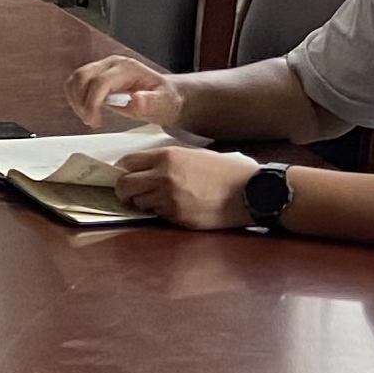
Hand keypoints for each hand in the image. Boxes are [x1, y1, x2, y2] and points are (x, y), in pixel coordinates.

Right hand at [68, 54, 183, 131]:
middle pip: (82, 76)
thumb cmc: (164, 100)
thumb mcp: (163, 103)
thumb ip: (150, 102)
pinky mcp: (96, 75)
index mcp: (127, 68)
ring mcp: (103, 67)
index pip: (100, 82)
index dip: (92, 103)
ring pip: (75, 79)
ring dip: (76, 100)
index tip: (95, 121)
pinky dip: (75, 98)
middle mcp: (112, 64)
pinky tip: (87, 111)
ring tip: (89, 117)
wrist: (165, 96)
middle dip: (81, 102)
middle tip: (90, 120)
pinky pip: (76, 83)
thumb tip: (136, 100)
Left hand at [115, 144, 262, 230]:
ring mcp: (169, 198)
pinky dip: (161, 213)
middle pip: (123, 185)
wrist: (249, 191)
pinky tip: (177, 208)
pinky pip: (156, 215)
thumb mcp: (193, 155)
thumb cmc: (225, 171)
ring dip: (144, 203)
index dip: (123, 171)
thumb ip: (166, 161)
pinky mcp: (177, 217)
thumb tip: (143, 169)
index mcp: (167, 156)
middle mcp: (163, 176)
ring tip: (163, 200)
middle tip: (133, 194)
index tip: (127, 176)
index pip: (127, 162)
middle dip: (125, 191)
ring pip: (138, 203)